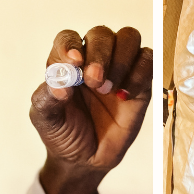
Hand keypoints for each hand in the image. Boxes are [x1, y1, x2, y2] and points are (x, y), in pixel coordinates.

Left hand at [30, 26, 152, 193]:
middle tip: (94, 82)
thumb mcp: (45, 118)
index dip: (71, 45)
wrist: (84, 160)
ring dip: (121, 59)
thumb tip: (62, 83)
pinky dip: (140, 72)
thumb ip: (49, 97)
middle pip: (101, 34)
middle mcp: (93, 59)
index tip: (73, 62)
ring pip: (128, 38)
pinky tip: (126, 95)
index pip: (68, 38)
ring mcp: (119, 69)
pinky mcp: (140, 83)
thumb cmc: (62, 133)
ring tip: (109, 89)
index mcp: (67, 62)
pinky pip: (149, 61)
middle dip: (99, 54)